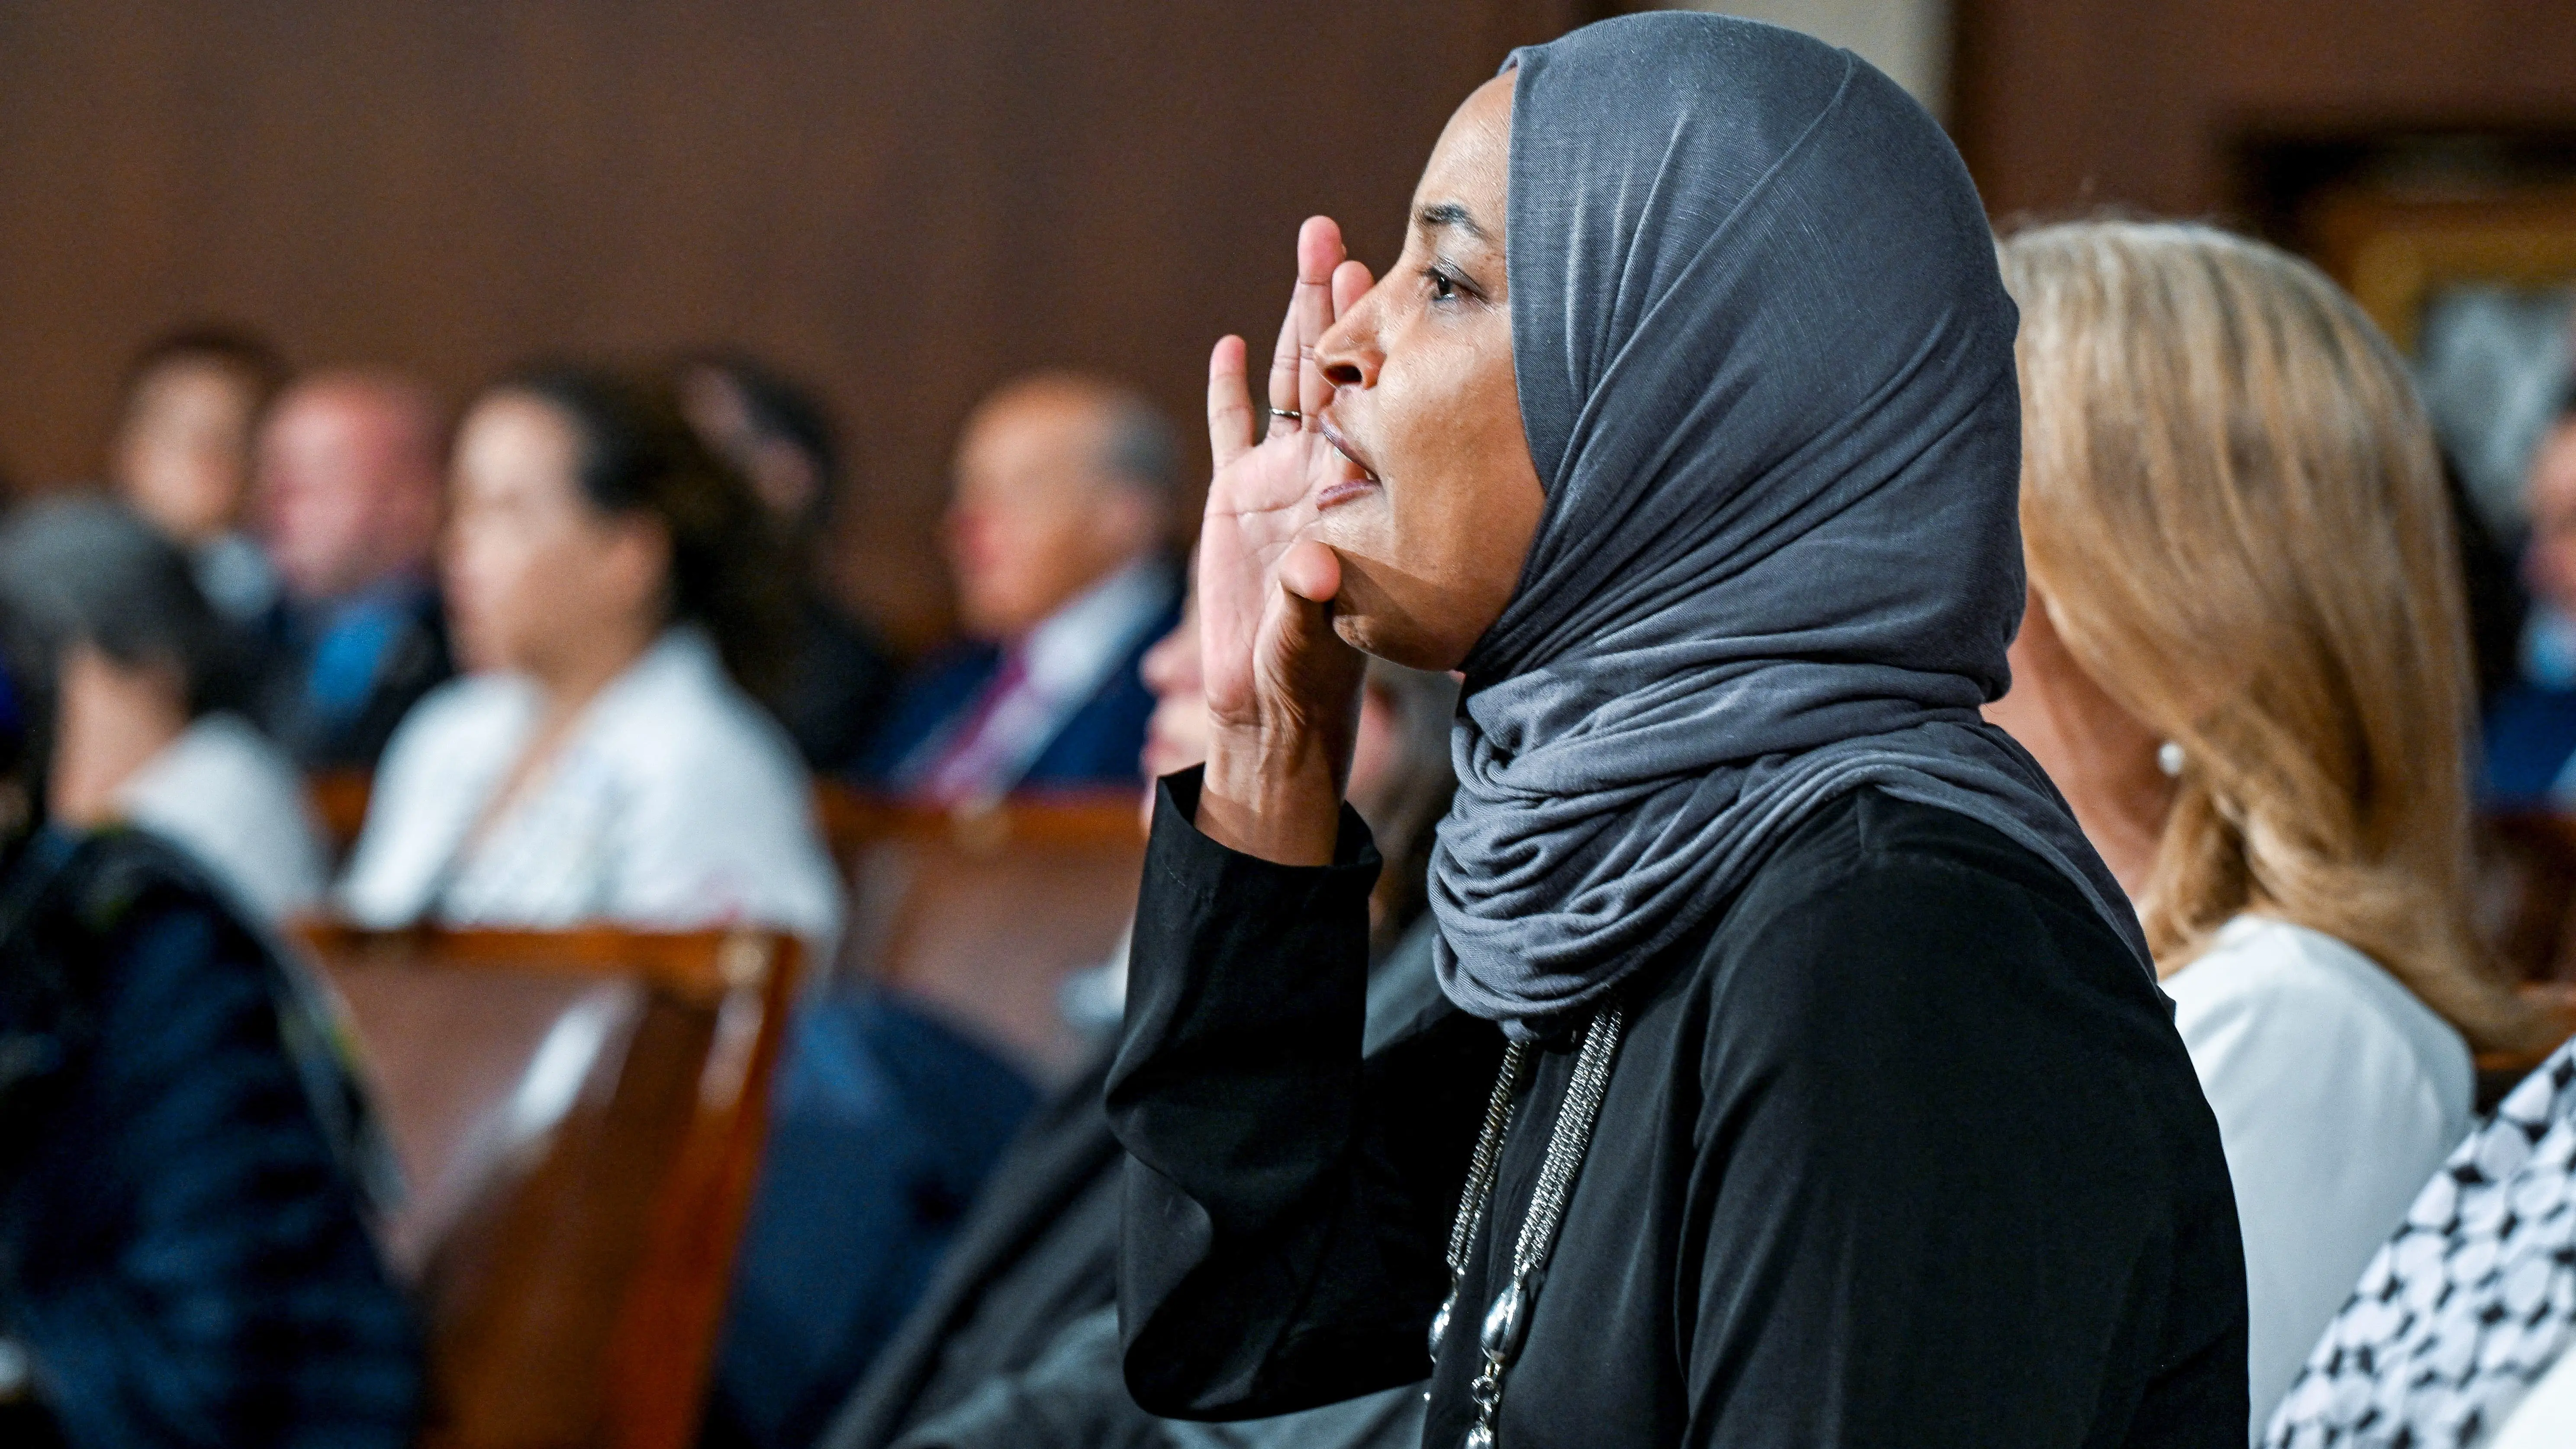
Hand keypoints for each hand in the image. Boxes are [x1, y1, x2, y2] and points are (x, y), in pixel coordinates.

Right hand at [1194, 216, 1374, 864]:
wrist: (1266, 709)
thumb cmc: (1305, 681)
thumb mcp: (1309, 644)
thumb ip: (1310, 603)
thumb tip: (1313, 566)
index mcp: (1346, 496)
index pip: (1360, 403)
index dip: (1365, 343)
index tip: (1380, 282)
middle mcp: (1317, 475)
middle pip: (1326, 370)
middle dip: (1332, 301)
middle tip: (1338, 232)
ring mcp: (1276, 482)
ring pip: (1286, 382)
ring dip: (1293, 317)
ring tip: (1309, 246)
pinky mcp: (1234, 501)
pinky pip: (1232, 430)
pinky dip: (1232, 388)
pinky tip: (1235, 342)